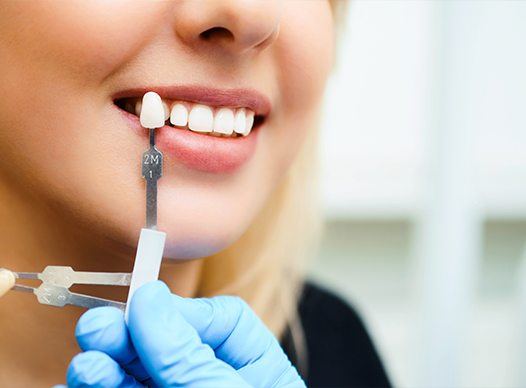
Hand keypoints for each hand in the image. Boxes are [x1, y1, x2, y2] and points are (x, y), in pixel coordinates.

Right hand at [66, 281, 304, 386]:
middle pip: (171, 346)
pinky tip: (85, 380)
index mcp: (258, 373)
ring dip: (110, 365)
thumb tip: (150, 297)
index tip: (142, 306)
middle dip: (130, 335)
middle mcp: (217, 382)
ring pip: (142, 373)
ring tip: (87, 364)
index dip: (179, 310)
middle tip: (96, 327)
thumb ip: (187, 354)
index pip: (221, 321)